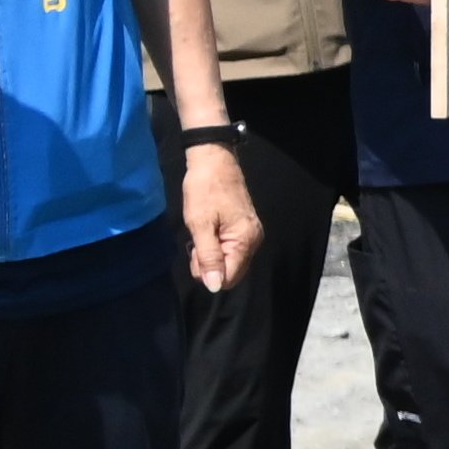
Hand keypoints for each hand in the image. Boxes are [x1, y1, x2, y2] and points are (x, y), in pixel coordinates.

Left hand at [178, 138, 262, 292]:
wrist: (213, 161)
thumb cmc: (204, 191)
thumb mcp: (200, 225)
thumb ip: (208, 257)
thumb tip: (215, 287)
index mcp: (245, 241)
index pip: (228, 278)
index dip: (207, 272)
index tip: (195, 252)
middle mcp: (253, 240)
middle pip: (230, 272)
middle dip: (209, 264)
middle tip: (196, 241)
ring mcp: (251, 234)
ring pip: (229, 261)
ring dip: (210, 254)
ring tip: (201, 233)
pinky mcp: (245, 228)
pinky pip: (230, 249)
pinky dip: (215, 246)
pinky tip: (208, 230)